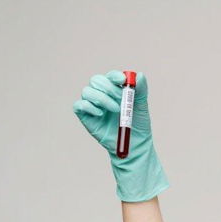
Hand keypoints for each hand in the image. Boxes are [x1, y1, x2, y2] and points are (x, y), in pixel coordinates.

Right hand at [73, 70, 168, 201]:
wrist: (134, 145)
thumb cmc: (138, 125)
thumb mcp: (141, 107)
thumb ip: (141, 91)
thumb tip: (140, 75)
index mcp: (116, 90)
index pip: (111, 76)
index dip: (114, 76)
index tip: (122, 81)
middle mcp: (102, 94)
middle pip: (96, 80)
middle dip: (108, 88)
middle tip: (120, 100)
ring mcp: (93, 105)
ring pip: (87, 91)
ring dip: (101, 98)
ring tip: (115, 110)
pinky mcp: (85, 116)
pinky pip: (79, 105)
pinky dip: (88, 106)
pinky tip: (100, 114)